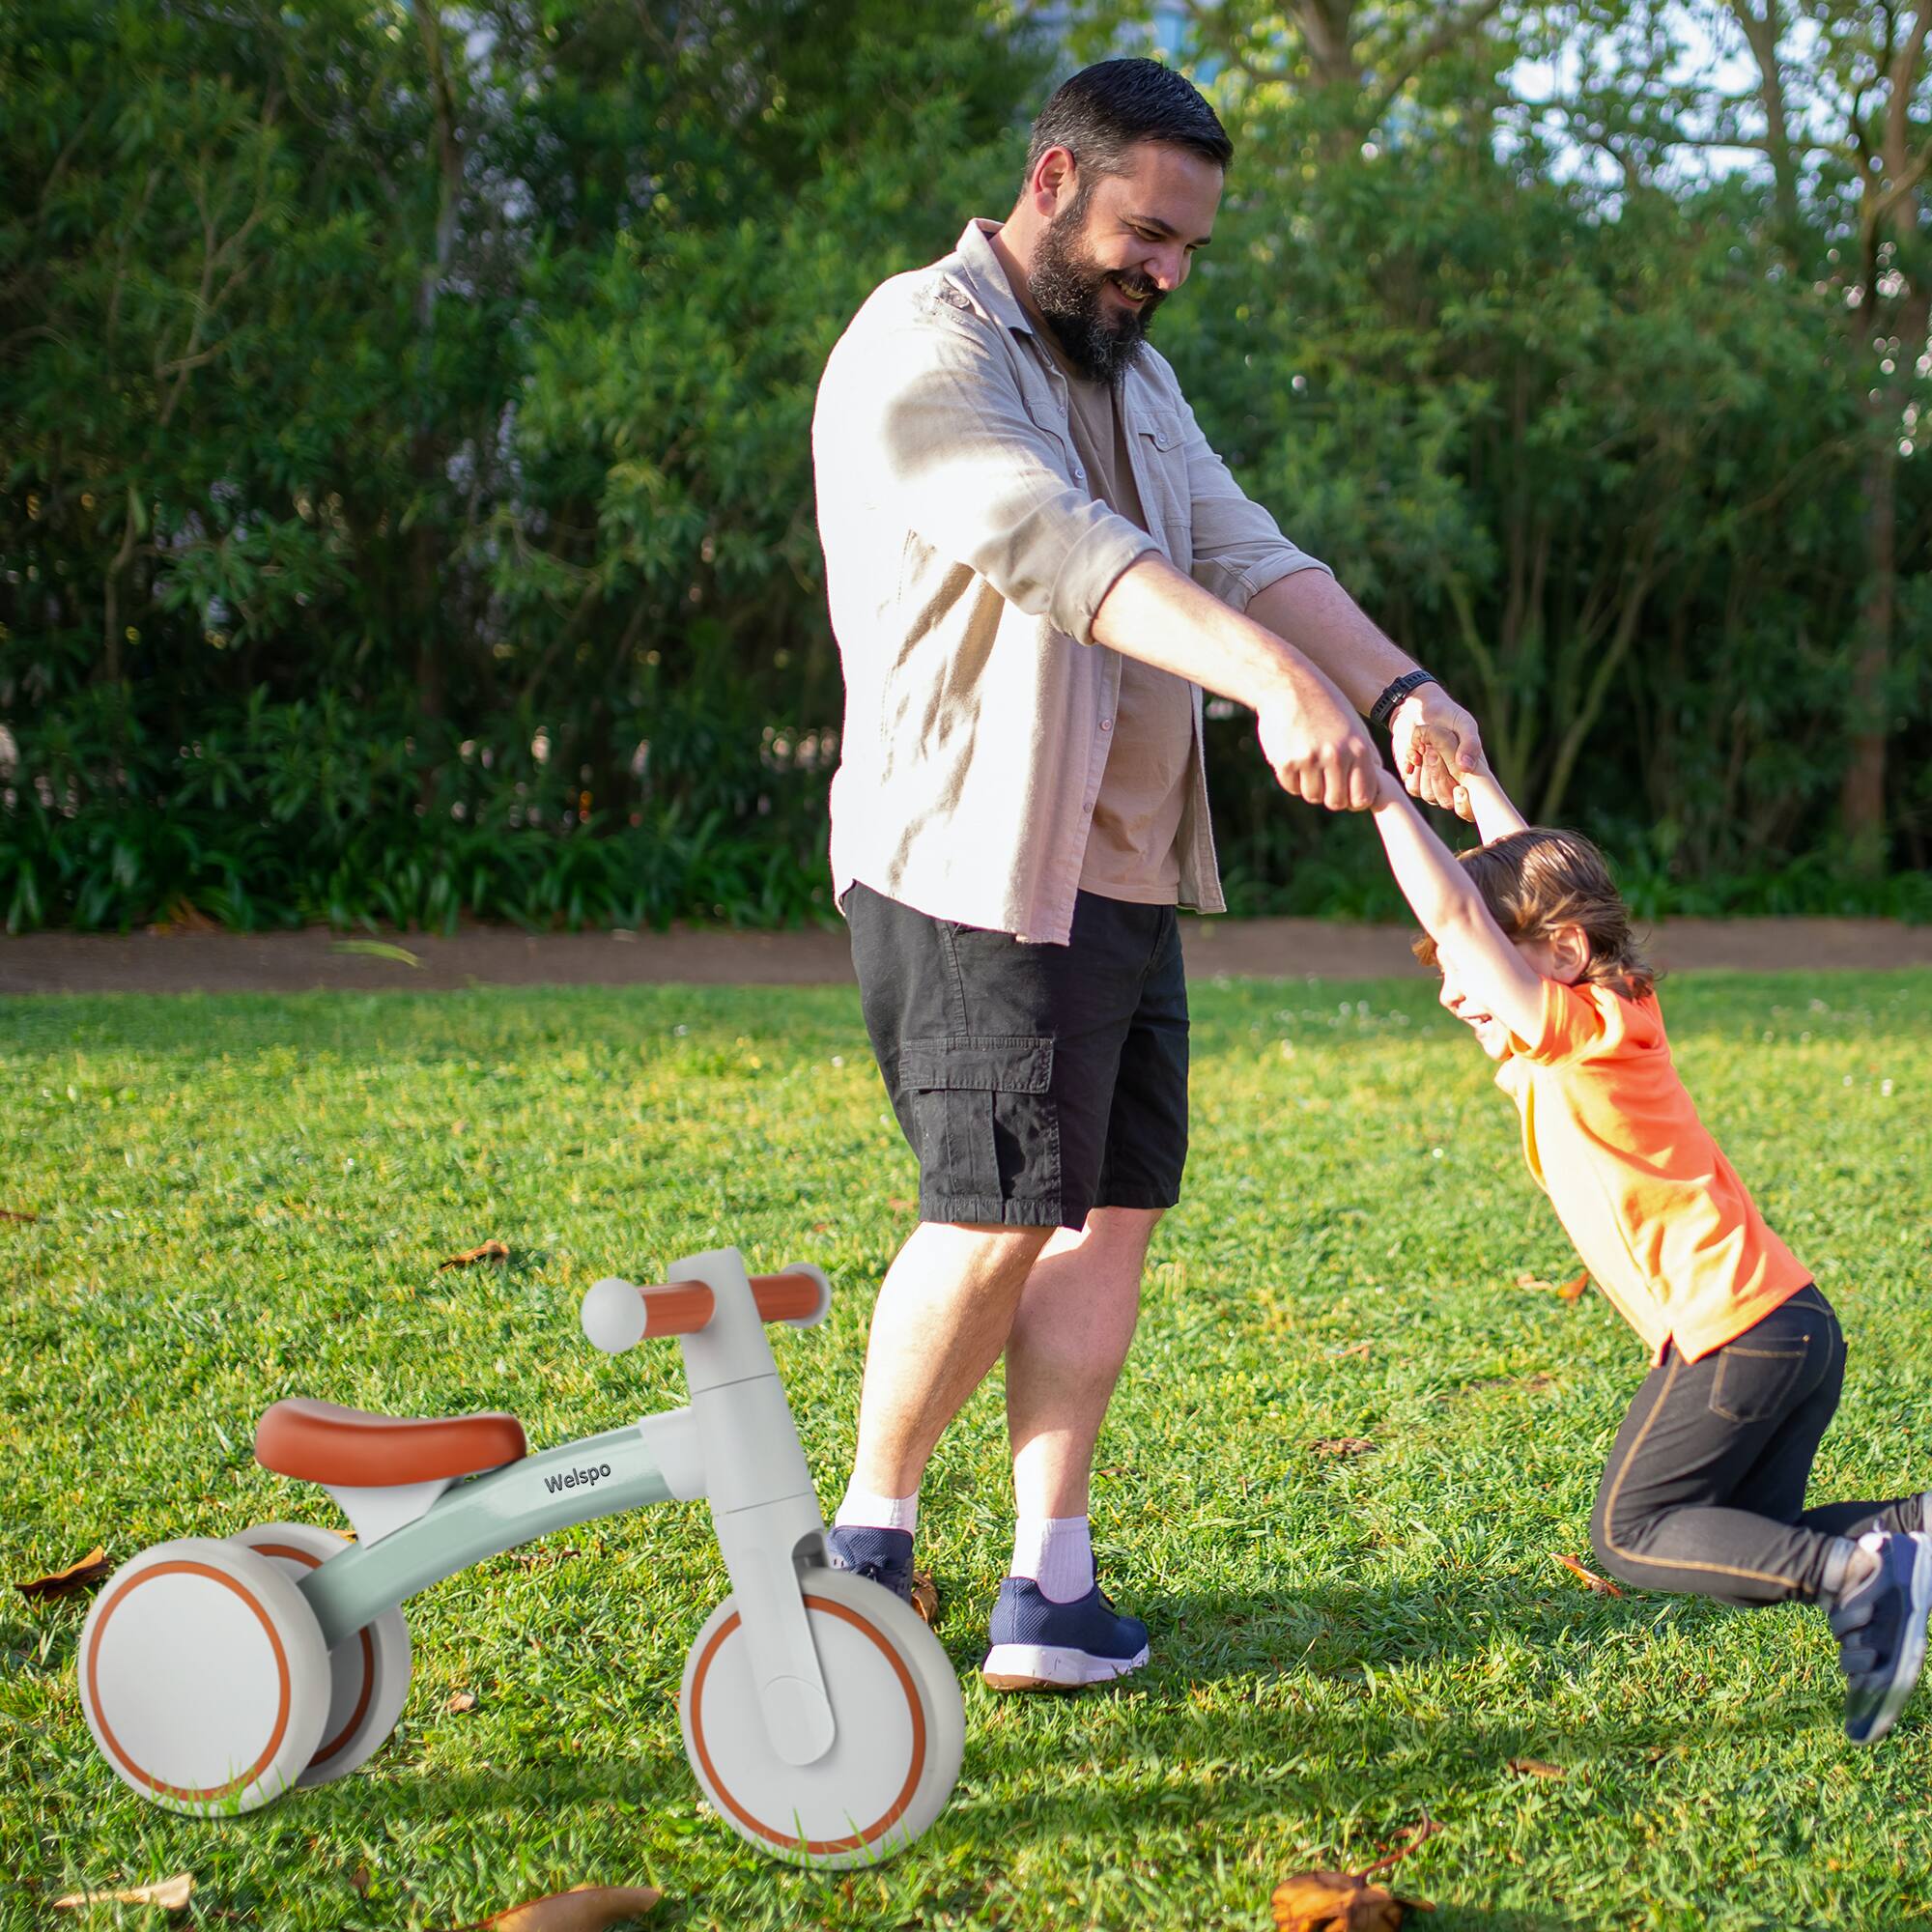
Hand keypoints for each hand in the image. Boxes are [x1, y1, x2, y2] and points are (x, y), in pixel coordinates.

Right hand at [1256, 680, 1381, 811]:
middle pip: (1336, 802)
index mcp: (1358, 749)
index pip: (1362, 798)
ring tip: (1308, 764)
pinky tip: (1293, 758)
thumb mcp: (1354, 726)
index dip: (1353, 800)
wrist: (1289, 685)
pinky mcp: (1285, 761)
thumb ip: (1365, 756)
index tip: (1346, 791)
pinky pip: (1291, 787)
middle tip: (1324, 780)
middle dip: (1330, 796)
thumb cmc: (1326, 705)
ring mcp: (1310, 759)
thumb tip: (1375, 787)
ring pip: (1312, 796)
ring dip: (1310, 786)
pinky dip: (1292, 779)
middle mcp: (1336, 756)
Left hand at [1390, 684, 1484, 820]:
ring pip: (1429, 795)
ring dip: (1427, 770)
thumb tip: (1466, 767)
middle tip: (1434, 750)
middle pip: (1446, 800)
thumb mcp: (1463, 724)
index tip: (1460, 789)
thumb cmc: (1447, 716)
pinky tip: (1415, 752)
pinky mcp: (1413, 781)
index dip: (1465, 805)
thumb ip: (1470, 743)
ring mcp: (1432, 786)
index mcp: (1472, 776)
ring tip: (1427, 747)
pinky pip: (1413, 787)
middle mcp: (1453, 786)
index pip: (1471, 806)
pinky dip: (1413, 768)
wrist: (1417, 710)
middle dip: (1440, 775)